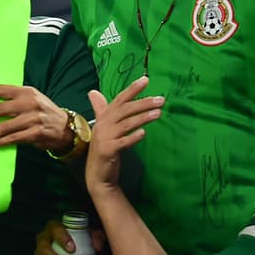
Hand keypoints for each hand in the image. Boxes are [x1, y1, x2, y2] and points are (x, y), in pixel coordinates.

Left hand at [0, 84, 69, 152]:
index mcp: (26, 92)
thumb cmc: (42, 112)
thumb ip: (13, 100)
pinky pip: (15, 138)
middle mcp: (30, 103)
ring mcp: (34, 118)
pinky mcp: (37, 133)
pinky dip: (3, 141)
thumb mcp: (31, 99)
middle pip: (0, 109)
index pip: (1, 89)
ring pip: (5, 126)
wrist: (66, 127)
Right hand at [35, 220, 106, 254]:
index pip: (54, 229)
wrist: (75, 254)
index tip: (72, 249)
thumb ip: (97, 237)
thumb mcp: (90, 237)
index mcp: (54, 229)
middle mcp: (43, 241)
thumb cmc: (80, 242)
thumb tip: (97, 246)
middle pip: (44, 250)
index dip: (61, 238)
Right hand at [85, 76, 162, 194]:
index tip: (146, 80)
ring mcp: (104, 137)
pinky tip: (144, 134)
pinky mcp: (108, 150)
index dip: (132, 89)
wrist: (97, 175)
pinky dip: (133, 137)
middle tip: (161, 99)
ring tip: (159, 113)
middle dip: (143, 102)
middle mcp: (103, 125)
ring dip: (142, 117)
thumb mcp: (103, 128)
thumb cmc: (104, 149)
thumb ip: (101, 110)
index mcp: (104, 118)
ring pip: (126, 124)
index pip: (119, 99)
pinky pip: (123, 142)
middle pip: (125, 110)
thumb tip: (93, 91)